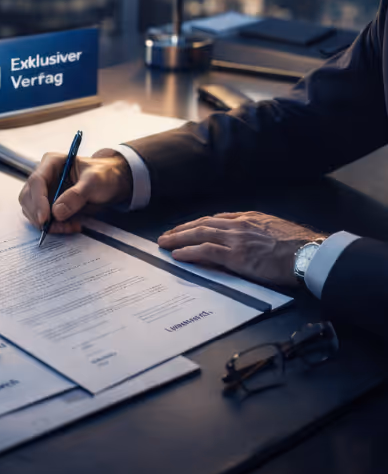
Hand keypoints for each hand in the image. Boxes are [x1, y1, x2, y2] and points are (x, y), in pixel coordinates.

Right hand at [19, 149, 132, 233]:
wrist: (112, 183)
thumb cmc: (104, 175)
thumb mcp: (94, 181)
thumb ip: (76, 195)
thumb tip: (57, 212)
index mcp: (52, 162)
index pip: (36, 181)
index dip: (38, 201)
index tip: (45, 218)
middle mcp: (44, 176)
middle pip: (29, 198)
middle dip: (40, 215)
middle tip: (56, 227)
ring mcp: (45, 192)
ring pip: (33, 211)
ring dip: (47, 224)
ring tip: (70, 226)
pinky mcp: (49, 205)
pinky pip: (43, 219)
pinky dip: (54, 226)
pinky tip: (70, 226)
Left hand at [157, 211, 324, 286]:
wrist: (310, 253)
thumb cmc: (299, 246)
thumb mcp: (275, 230)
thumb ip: (257, 232)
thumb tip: (247, 241)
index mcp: (250, 218)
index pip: (217, 219)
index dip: (198, 224)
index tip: (186, 228)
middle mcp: (239, 225)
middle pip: (203, 224)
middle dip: (182, 229)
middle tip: (166, 235)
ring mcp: (236, 239)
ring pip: (199, 234)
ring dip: (178, 238)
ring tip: (164, 243)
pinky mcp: (236, 256)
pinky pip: (205, 251)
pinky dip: (189, 252)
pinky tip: (177, 255)